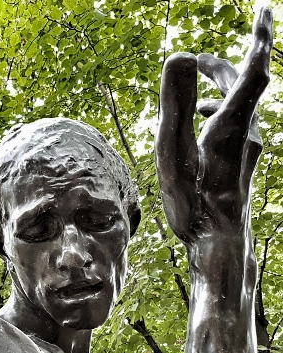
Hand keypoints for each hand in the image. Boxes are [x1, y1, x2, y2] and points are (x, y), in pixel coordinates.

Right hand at [155, 7, 272, 243]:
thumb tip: (182, 56)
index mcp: (232, 124)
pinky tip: (200, 131)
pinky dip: (218, 115)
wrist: (219, 244)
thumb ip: (176, 104)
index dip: (260, 35)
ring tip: (195, 97)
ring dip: (219, 92)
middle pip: (245, 84)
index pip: (253, 68)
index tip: (264, 9)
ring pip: (239, 106)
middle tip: (200, 60)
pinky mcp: (243, 162)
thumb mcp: (175, 154)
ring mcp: (248, 149)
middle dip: (223, 66)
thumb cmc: (194, 204)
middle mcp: (248, 132)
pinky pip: (236, 125)